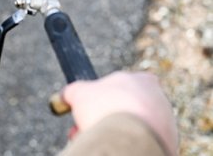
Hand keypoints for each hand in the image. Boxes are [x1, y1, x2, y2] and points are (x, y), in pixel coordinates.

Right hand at [62, 71, 177, 154]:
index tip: (91, 106)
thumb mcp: (80, 93)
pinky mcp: (167, 149)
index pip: (128, 82)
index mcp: (143, 81)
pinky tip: (112, 150)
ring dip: (116, 135)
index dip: (106, 94)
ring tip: (97, 141)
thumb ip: (72, 91)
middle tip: (87, 130)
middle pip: (128, 110)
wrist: (131, 142)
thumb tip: (63, 97)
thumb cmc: (107, 109)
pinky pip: (143, 147)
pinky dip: (128, 149)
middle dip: (106, 120)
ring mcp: (167, 128)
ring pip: (136, 130)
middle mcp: (160, 102)